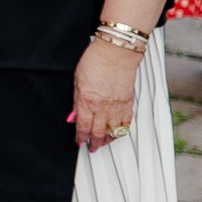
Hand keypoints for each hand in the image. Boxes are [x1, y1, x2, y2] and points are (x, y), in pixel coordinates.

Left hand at [74, 37, 140, 151]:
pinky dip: (121, 131)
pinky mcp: (128, 103)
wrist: (116, 53)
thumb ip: (76, 102)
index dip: (80, 137)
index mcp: (87, 102)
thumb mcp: (76, 81)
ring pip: (113, 131)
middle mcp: (103, 107)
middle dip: (94, 143)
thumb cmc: (95, 61)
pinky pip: (126, 123)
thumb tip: (72, 116)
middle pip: (98, 132)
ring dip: (107, 140)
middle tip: (91, 148)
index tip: (78, 142)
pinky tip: (117, 133)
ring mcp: (117, 107)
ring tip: (103, 144)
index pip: (83, 127)